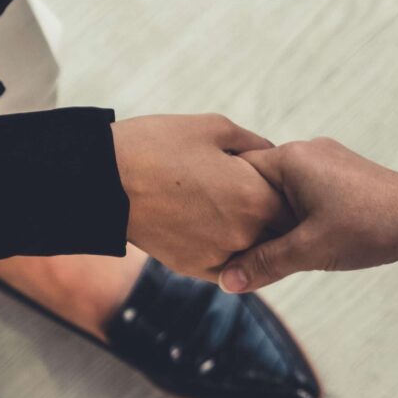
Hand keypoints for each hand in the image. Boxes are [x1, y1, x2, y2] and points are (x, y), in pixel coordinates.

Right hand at [113, 114, 285, 279]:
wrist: (103, 180)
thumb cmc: (158, 145)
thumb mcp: (216, 128)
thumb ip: (256, 145)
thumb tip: (273, 157)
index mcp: (255, 196)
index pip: (294, 202)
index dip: (289, 189)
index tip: (281, 181)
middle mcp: (244, 234)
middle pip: (279, 231)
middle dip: (275, 215)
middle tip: (259, 198)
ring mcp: (220, 255)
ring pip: (254, 251)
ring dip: (251, 235)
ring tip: (230, 209)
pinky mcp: (195, 269)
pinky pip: (229, 265)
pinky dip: (228, 250)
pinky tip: (213, 226)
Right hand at [215, 138, 397, 292]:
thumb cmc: (371, 228)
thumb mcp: (310, 251)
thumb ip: (264, 264)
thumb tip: (226, 281)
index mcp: (292, 158)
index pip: (236, 173)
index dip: (221, 203)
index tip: (210, 231)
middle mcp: (307, 153)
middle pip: (258, 184)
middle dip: (248, 218)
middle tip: (231, 250)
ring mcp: (328, 165)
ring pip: (283, 194)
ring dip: (274, 223)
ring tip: (264, 252)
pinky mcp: (345, 181)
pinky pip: (306, 198)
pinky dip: (296, 220)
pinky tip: (298, 246)